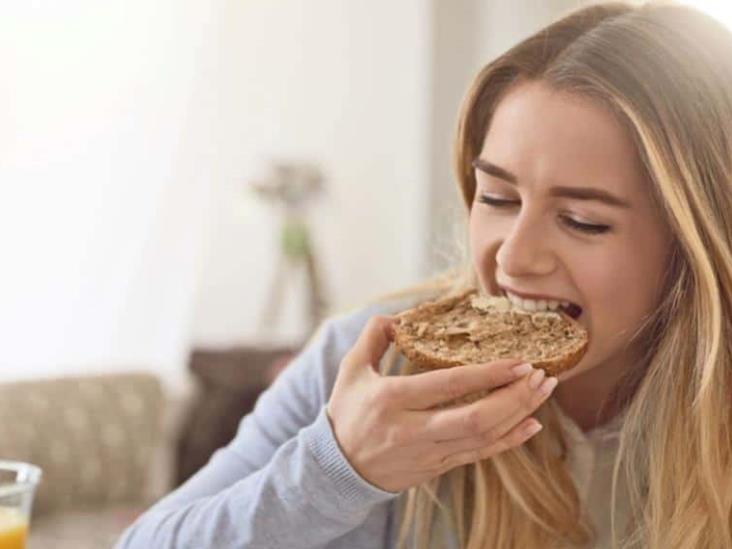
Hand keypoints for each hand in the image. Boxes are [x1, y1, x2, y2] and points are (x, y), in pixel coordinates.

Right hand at [326, 315, 556, 492]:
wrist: (339, 468)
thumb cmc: (347, 412)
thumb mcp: (351, 370)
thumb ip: (373, 337)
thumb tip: (398, 316)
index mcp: (391, 399)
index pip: (448, 385)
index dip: (488, 374)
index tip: (518, 361)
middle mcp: (412, 430)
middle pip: (475, 419)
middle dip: (515, 397)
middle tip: (541, 376)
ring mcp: (427, 453)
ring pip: (483, 438)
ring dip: (519, 414)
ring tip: (543, 392)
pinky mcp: (436, 468)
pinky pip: (479, 456)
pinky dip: (509, 441)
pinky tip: (532, 425)